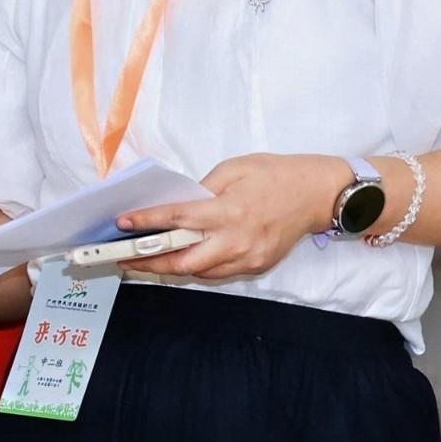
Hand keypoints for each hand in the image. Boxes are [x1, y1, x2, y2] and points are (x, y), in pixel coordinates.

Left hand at [114, 155, 351, 282]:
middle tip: (123, 259)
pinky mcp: (256, 266)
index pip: (178, 220)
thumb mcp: (234, 168)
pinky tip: (181, 259)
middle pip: (183, 261)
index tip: (122, 224)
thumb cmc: (276, 175)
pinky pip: (218, 272)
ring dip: (170, 269)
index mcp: (229, 211)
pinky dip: (196, 267)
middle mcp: (236, 241)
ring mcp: (247, 258)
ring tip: (145, 261)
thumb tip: (177, 205)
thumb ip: (202, 189)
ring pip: (199, 272)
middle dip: (149, 263)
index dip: (147, 223)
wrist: (318, 194)